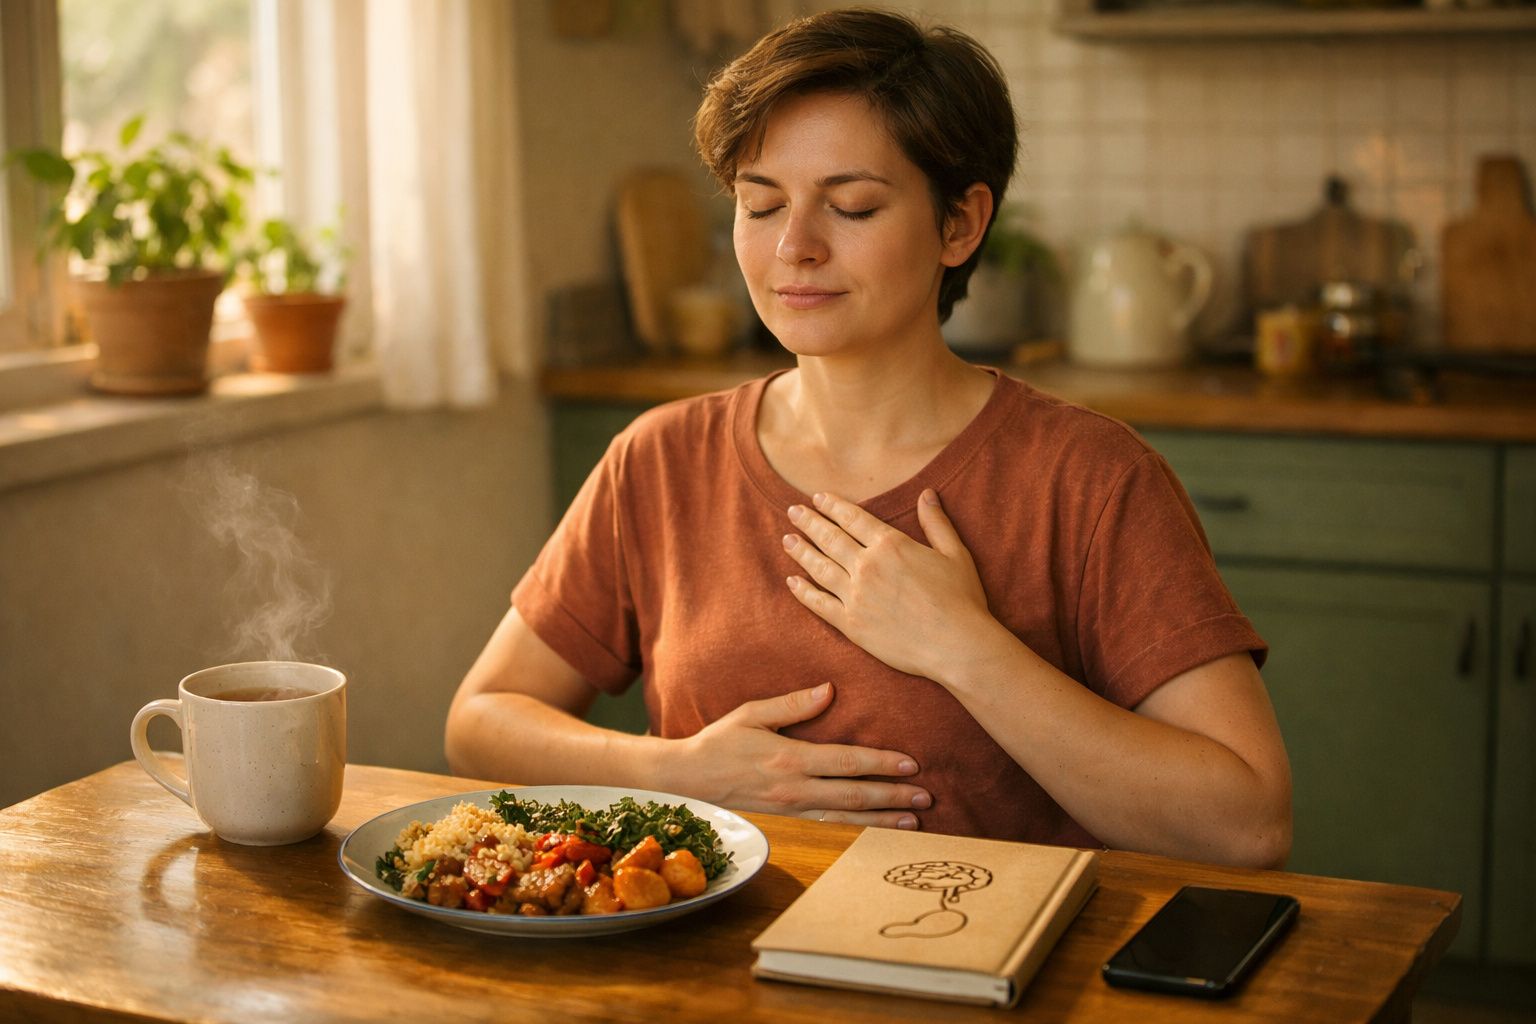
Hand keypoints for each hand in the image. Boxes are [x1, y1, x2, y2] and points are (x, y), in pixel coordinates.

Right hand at [679, 682, 930, 828]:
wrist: (687, 779)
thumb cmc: (720, 741)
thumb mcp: (752, 713)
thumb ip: (792, 704)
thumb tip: (829, 690)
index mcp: (788, 757)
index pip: (846, 761)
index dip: (881, 762)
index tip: (911, 763)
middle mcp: (794, 788)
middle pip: (854, 794)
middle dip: (893, 795)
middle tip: (926, 795)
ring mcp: (791, 809)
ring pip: (845, 818)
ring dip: (882, 819)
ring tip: (913, 820)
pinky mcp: (787, 821)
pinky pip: (828, 828)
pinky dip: (857, 830)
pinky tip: (877, 830)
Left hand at [782, 489, 993, 681]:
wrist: (957, 645)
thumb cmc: (961, 599)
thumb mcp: (954, 553)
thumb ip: (936, 522)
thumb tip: (927, 493)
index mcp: (891, 545)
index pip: (852, 518)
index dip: (832, 506)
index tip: (817, 498)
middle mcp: (867, 566)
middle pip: (830, 538)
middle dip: (809, 522)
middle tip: (792, 512)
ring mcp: (856, 596)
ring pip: (819, 567)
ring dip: (800, 551)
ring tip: (787, 540)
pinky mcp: (851, 624)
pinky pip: (819, 603)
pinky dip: (803, 591)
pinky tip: (792, 581)